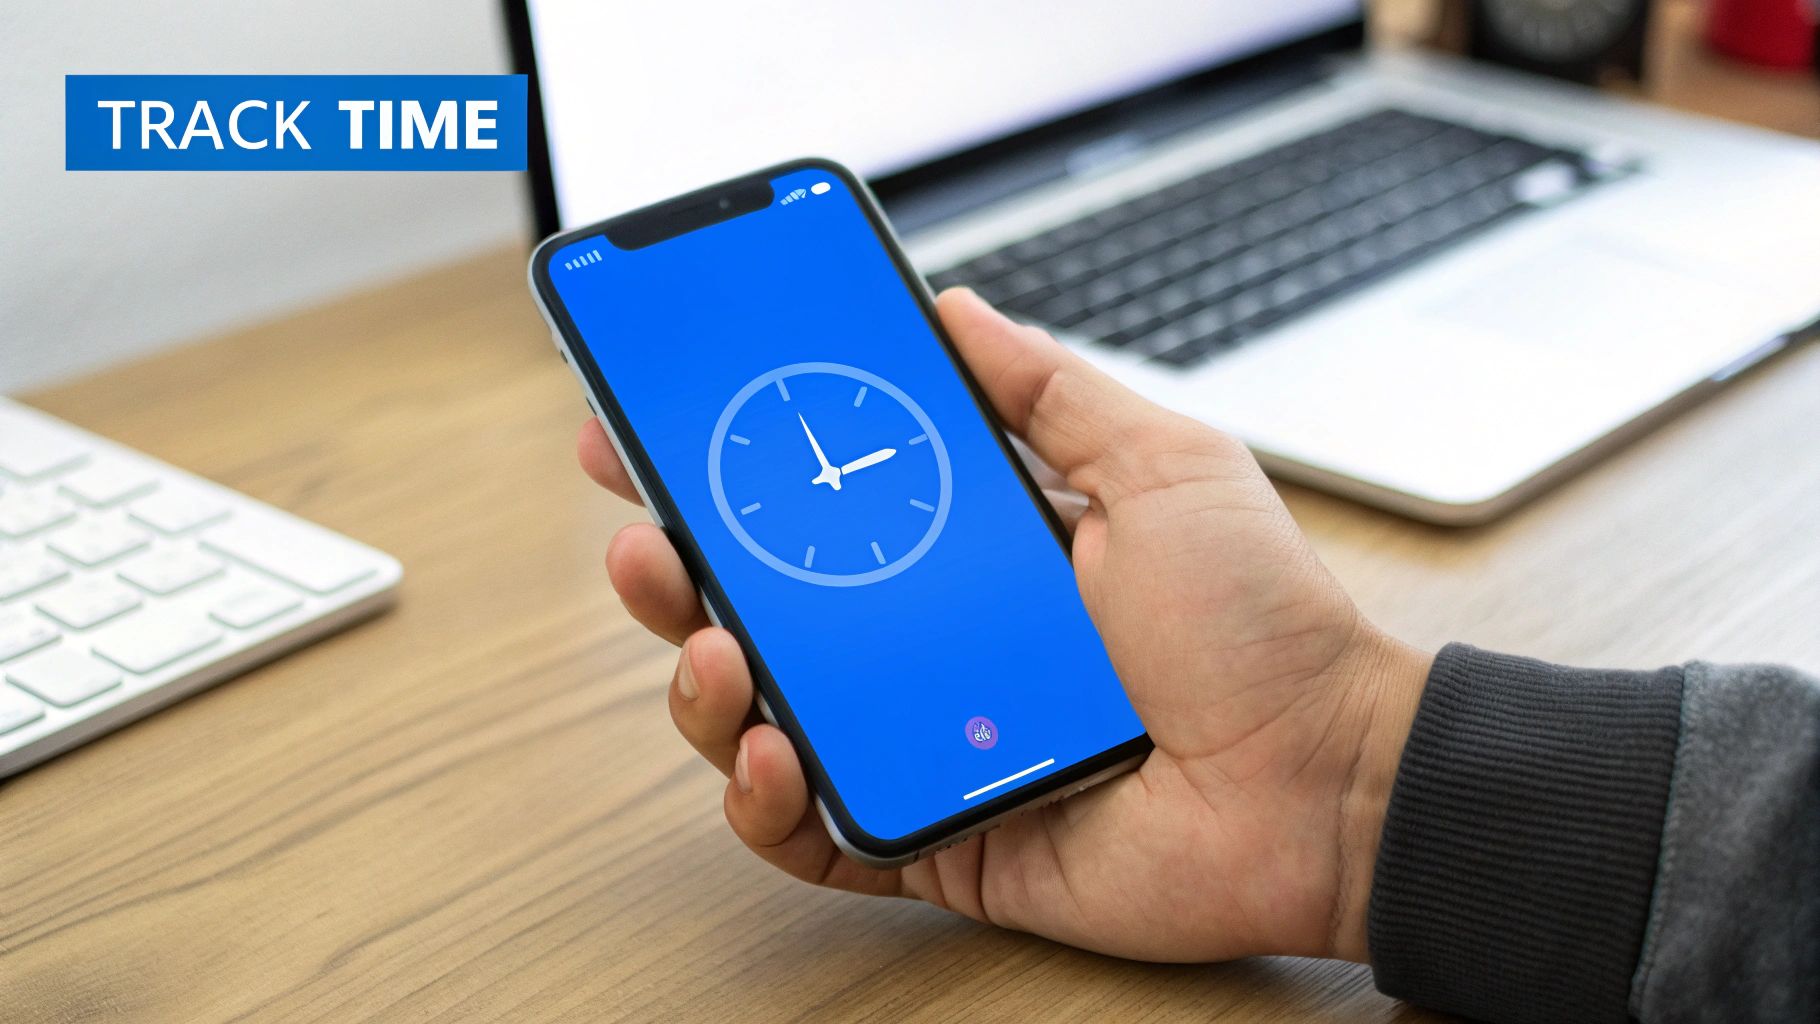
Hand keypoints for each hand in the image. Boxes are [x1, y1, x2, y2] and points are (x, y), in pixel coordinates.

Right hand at [577, 288, 1430, 962]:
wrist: (1322, 776)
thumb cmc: (1255, 621)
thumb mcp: (1156, 463)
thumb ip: (1047, 387)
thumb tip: (953, 304)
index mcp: (963, 552)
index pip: (815, 503)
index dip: (727, 469)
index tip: (649, 426)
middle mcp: (922, 644)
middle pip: (758, 607)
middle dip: (673, 569)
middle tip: (645, 532)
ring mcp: (915, 741)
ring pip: (759, 718)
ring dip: (701, 682)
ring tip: (712, 647)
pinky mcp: (928, 836)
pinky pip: (812, 832)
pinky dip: (766, 801)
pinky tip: (768, 754)